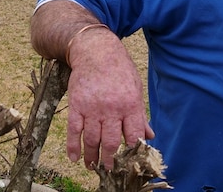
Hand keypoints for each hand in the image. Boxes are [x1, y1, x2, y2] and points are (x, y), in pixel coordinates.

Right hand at [65, 27, 153, 169]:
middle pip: (111, 142)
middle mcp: (112, 109)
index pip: (133, 136)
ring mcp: (93, 108)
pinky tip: (74, 158)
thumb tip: (149, 136)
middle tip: (110, 171)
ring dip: (92, 157)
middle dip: (111, 160)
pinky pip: (74, 130)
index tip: (130, 164)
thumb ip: (140, 115)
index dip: (132, 152)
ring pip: (92, 140)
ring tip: (93, 167)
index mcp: (130, 105)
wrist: (96, 51)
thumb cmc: (120, 70)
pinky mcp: (76, 105)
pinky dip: (73, 146)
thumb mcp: (136, 89)